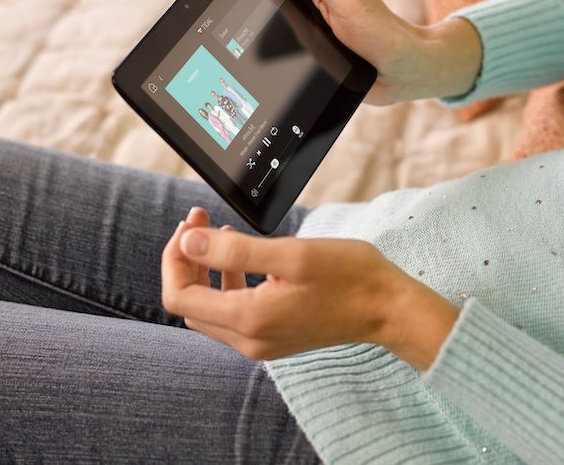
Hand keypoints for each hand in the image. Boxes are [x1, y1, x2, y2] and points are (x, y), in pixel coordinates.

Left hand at [160, 208, 460, 369]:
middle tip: (198, 220)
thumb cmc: (349, 277)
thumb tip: (189, 242)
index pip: (180, 295)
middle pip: (190, 304)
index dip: (175, 256)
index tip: (189, 224)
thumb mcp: (290, 254)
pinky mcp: (274, 337)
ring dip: (206, 269)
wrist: (388, 308)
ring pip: (209, 308)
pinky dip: (227, 282)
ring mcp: (262, 343)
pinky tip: (243, 256)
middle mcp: (249, 340)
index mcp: (248, 320)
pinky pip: (233, 313)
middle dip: (187, 259)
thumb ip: (234, 250)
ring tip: (217, 231)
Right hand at [267, 0, 481, 104]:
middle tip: (250, 28)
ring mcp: (312, 39)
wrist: (404, 75)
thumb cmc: (382, 32)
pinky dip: (284, 69)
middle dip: (260, 17)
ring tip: (265, 53)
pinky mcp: (314, 65)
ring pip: (277, 39)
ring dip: (272, 47)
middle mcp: (312, 12)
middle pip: (271, 9)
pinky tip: (281, 74)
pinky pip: (290, 66)